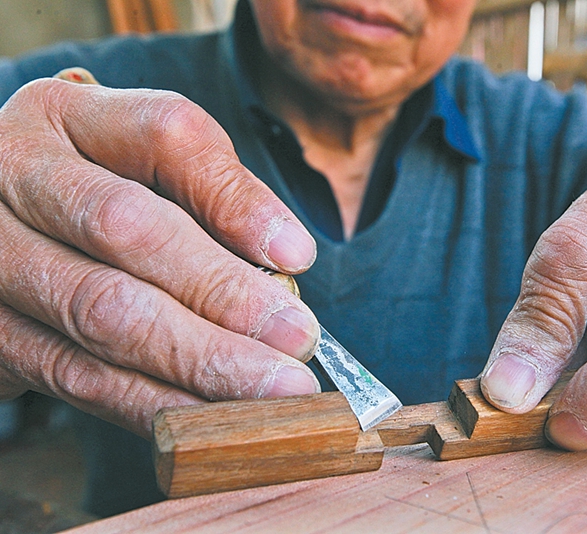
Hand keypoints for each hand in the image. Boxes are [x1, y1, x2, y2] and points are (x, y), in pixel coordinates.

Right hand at [0, 76, 320, 437]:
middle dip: (223, 293)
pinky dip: (153, 401)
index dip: (236, 199)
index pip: (164, 138)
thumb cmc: (99, 186)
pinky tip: (211, 413)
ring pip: (99, 312)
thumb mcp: (146, 162)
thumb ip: (215, 194)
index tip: (297, 255)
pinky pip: (74, 375)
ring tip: (271, 388)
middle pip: (126, 229)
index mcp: (68, 115)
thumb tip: (288, 256)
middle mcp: (13, 172)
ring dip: (199, 361)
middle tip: (297, 339)